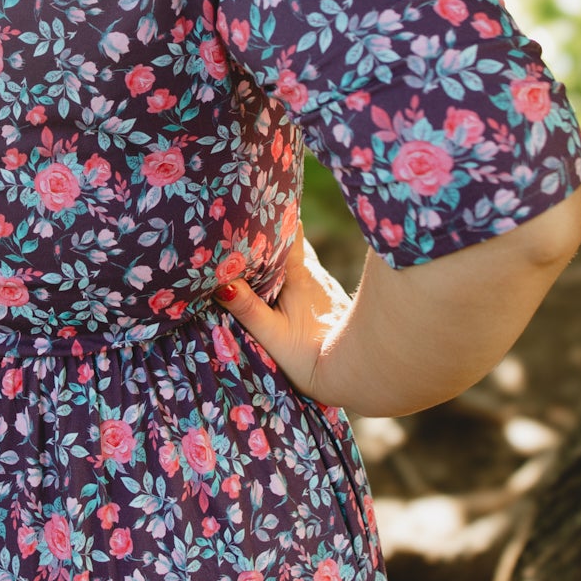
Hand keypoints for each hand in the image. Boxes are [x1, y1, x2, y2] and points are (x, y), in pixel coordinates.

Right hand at [213, 226, 353, 403]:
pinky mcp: (331, 301)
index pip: (290, 231)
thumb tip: (221, 282)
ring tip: (255, 255)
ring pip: (301, 261)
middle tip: (245, 230)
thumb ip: (246, 308)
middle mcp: (316, 274)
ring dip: (281, 257)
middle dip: (271, 237)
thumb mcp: (272, 335)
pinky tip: (280, 284)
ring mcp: (326, 287)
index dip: (274, 217)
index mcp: (301, 274)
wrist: (358, 374)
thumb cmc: (311, 357)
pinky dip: (292, 274)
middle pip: (292, 244)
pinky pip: (308, 277)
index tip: (256, 205)